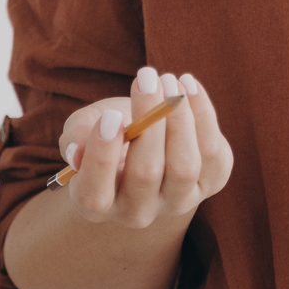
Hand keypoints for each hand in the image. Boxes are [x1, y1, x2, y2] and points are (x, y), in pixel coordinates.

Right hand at [55, 66, 232, 229]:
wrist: (145, 137)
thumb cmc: (109, 131)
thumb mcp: (84, 128)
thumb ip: (75, 137)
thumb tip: (77, 150)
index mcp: (98, 204)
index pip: (94, 195)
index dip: (101, 157)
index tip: (110, 116)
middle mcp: (137, 212)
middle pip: (145, 174)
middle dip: (148, 120)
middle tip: (145, 76)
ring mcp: (176, 201)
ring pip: (184, 167)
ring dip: (179, 117)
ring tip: (168, 80)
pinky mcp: (210, 183)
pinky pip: (214, 155)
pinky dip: (204, 115)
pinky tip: (188, 85)